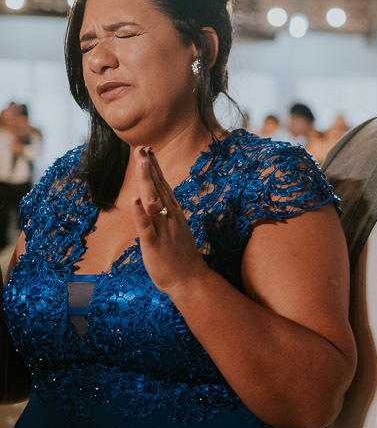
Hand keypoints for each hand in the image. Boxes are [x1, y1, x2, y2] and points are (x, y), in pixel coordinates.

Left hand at [131, 146, 207, 293]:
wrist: (190, 279)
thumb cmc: (181, 256)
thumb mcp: (175, 229)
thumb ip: (167, 214)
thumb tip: (158, 202)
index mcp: (173, 213)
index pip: (163, 185)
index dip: (155, 168)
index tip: (148, 151)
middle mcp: (170, 217)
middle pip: (158, 187)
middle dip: (150, 167)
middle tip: (142, 148)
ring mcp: (163, 229)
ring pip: (153, 201)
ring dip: (147, 181)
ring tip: (141, 163)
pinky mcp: (155, 244)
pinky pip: (146, 226)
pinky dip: (140, 212)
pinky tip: (135, 199)